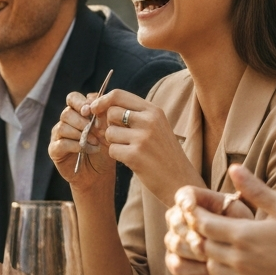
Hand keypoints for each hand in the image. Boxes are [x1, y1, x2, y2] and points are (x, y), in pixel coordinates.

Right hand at [48, 92, 116, 191]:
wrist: (99, 174)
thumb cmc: (104, 150)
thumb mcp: (108, 131)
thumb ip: (103, 116)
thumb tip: (96, 106)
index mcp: (77, 113)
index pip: (73, 98)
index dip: (80, 102)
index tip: (90, 111)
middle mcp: (65, 122)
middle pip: (67, 113)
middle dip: (82, 121)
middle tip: (96, 130)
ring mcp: (58, 136)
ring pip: (62, 127)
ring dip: (80, 134)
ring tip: (94, 142)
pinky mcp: (54, 150)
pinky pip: (61, 143)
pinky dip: (75, 146)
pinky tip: (86, 150)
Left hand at [90, 89, 200, 205]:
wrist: (180, 180)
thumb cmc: (163, 153)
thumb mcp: (155, 127)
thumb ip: (133, 114)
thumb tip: (97, 105)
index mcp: (154, 111)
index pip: (118, 95)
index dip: (102, 101)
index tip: (94, 109)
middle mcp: (149, 121)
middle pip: (111, 112)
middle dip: (108, 124)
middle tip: (118, 136)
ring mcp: (143, 138)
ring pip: (109, 132)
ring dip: (113, 142)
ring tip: (129, 149)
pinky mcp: (135, 155)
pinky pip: (111, 150)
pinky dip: (117, 156)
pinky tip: (131, 160)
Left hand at [166, 165, 275, 274]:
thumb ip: (256, 190)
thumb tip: (234, 168)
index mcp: (243, 234)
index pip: (203, 223)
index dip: (193, 214)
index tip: (193, 206)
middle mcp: (236, 256)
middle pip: (199, 243)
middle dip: (193, 231)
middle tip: (192, 221)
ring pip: (206, 261)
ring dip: (202, 250)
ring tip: (204, 237)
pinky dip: (213, 266)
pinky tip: (221, 256)